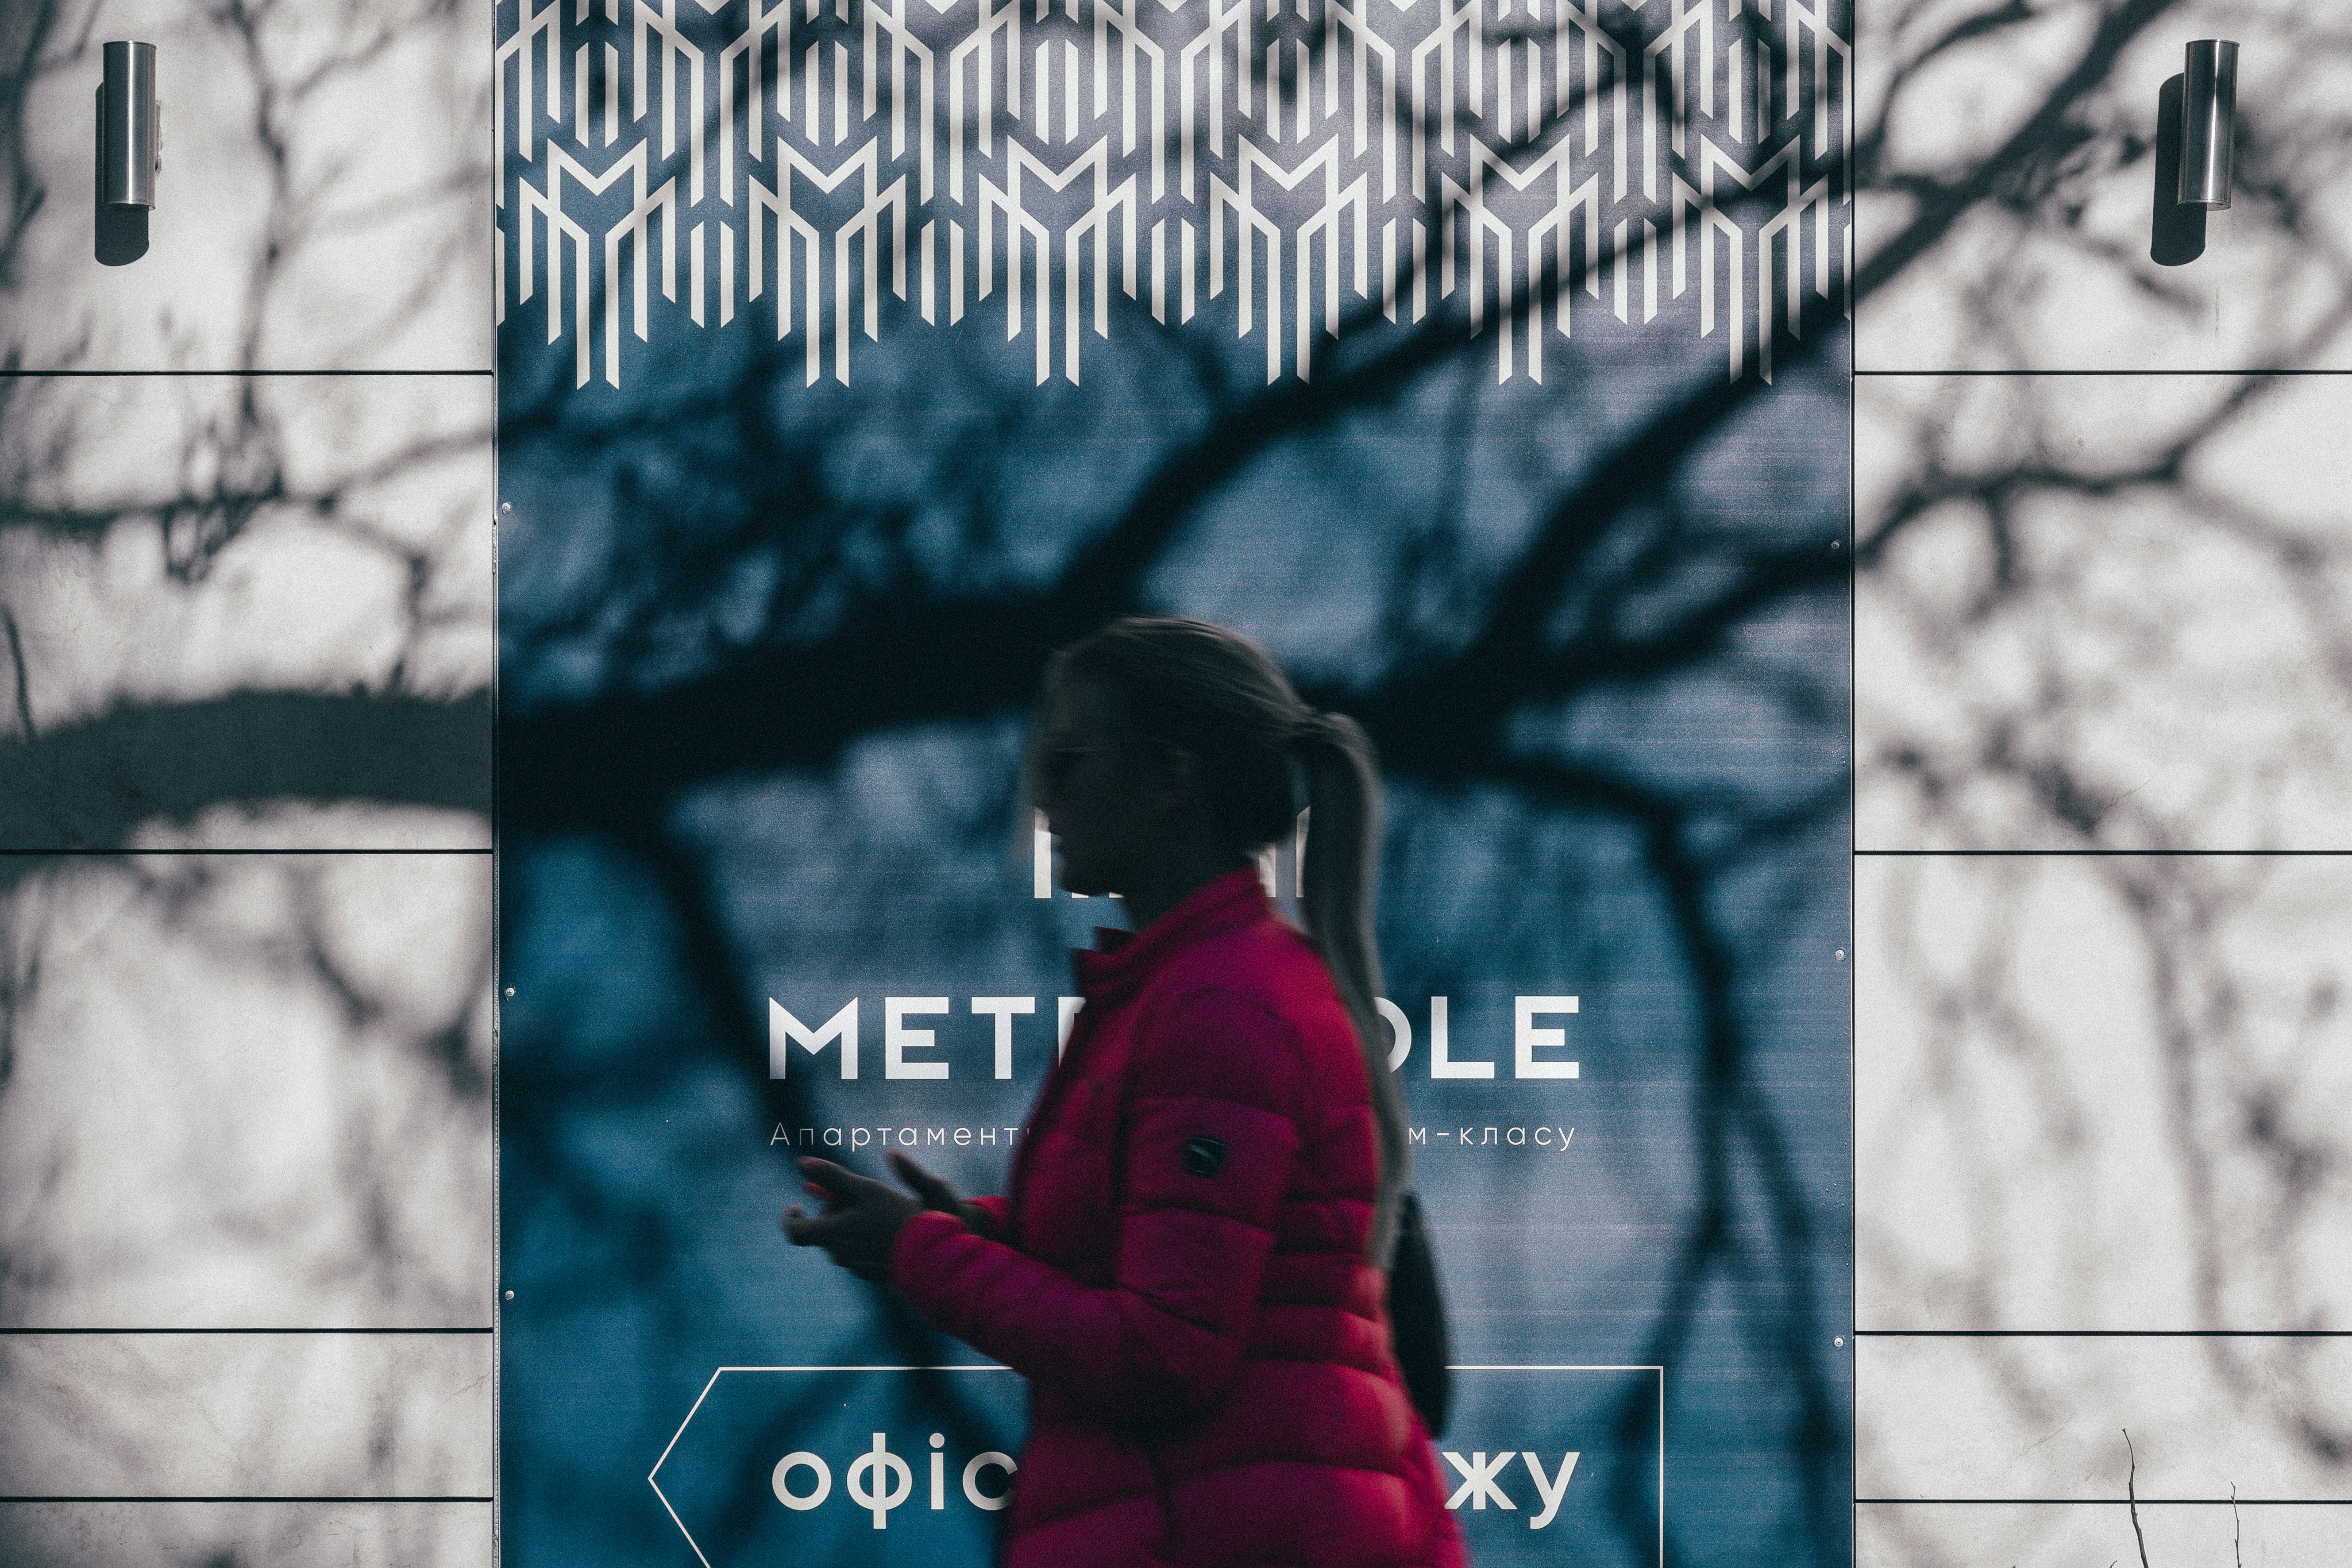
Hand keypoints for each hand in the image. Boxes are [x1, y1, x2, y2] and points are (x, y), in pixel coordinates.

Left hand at [780, 1152, 986, 1280]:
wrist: (938, 1254)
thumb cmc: (903, 1215)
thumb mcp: (867, 1188)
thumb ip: (832, 1176)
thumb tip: (800, 1162)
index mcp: (836, 1233)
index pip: (795, 1231)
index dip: (790, 1218)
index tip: (796, 1203)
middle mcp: (842, 1253)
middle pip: (821, 1230)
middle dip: (832, 1211)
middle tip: (857, 1196)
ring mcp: (856, 1265)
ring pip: (838, 1241)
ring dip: (847, 1225)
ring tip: (877, 1211)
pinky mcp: (870, 1273)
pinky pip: (854, 1253)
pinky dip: (859, 1239)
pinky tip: (885, 1229)